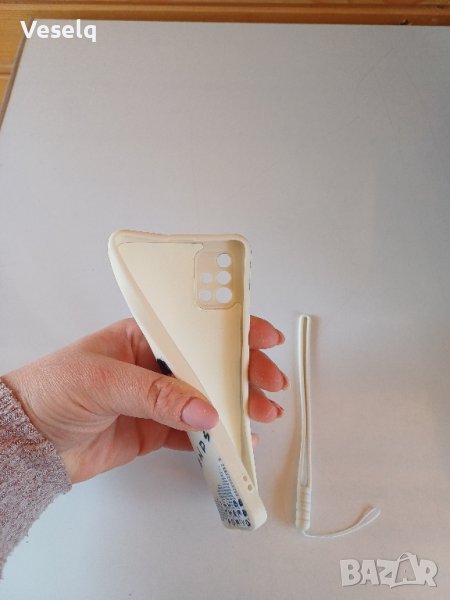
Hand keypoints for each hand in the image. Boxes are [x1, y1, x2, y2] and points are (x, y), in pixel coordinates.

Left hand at [2, 317, 286, 483]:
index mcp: (143, 337)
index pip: (196, 330)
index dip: (233, 332)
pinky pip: (193, 432)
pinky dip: (216, 436)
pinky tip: (235, 437)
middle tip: (270, 385)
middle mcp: (155, 365)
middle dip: (245, 372)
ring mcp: (157, 399)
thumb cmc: (52, 390)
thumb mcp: (103, 380)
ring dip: (237, 405)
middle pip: (210, 365)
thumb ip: (155, 394)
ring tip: (262, 414)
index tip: (263, 338)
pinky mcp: (154, 430)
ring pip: (208, 399)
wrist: (28, 442)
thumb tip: (204, 410)